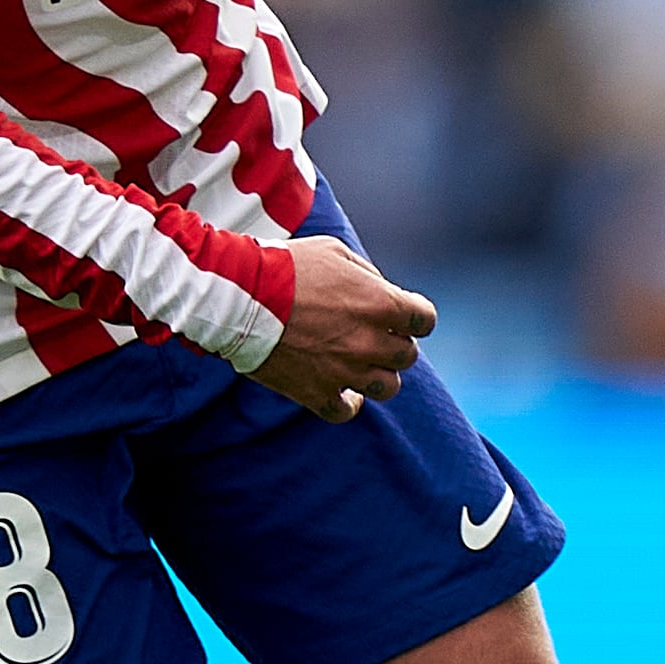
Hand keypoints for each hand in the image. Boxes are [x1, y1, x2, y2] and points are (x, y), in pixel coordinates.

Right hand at [245, 236, 437, 423]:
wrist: (239, 295)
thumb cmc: (287, 266)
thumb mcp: (334, 252)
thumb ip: (368, 275)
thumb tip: (381, 293)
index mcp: (380, 303)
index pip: (425, 320)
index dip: (415, 317)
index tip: (400, 315)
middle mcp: (369, 341)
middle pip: (406, 355)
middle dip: (393, 343)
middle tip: (369, 334)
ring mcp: (344, 371)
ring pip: (387, 387)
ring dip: (378, 374)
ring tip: (359, 363)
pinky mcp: (316, 392)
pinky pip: (347, 411)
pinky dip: (349, 403)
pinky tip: (343, 392)